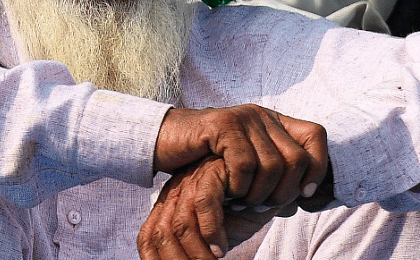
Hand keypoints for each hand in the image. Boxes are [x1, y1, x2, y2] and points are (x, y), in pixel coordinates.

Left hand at [138, 156, 289, 259]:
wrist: (272, 186)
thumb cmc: (243, 213)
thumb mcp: (214, 235)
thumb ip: (195, 247)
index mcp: (168, 207)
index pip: (147, 239)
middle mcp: (175, 192)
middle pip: (160, 234)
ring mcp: (192, 179)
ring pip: (180, 222)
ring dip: (196, 252)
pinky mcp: (212, 169)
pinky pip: (203, 201)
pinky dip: (211, 229)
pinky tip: (220, 248)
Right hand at [153, 105, 328, 210]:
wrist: (166, 140)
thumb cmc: (208, 159)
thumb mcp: (249, 163)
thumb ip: (276, 171)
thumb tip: (310, 194)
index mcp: (273, 121)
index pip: (317, 135)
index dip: (318, 167)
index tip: (303, 194)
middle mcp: (262, 115)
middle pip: (297, 158)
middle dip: (284, 192)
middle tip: (263, 206)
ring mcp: (243, 118)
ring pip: (273, 166)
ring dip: (259, 194)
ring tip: (243, 202)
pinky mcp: (222, 126)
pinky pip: (245, 164)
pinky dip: (240, 187)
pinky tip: (229, 193)